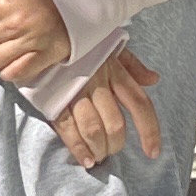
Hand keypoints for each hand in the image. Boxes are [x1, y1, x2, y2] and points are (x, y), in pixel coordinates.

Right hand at [45, 46, 163, 173]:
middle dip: (115, 145)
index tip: (152, 152)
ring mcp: (75, 91)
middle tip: (111, 150)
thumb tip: (154, 79)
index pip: (139, 104)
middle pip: (115, 124)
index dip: (150, 131)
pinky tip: (85, 159)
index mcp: (115, 70)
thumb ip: (133, 66)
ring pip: (93, 129)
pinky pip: (68, 128)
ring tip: (98, 156)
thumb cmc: (79, 48)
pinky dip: (78, 149)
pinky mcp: (54, 98)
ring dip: (98, 149)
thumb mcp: (109, 48)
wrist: (42, 37)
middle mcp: (97, 81)